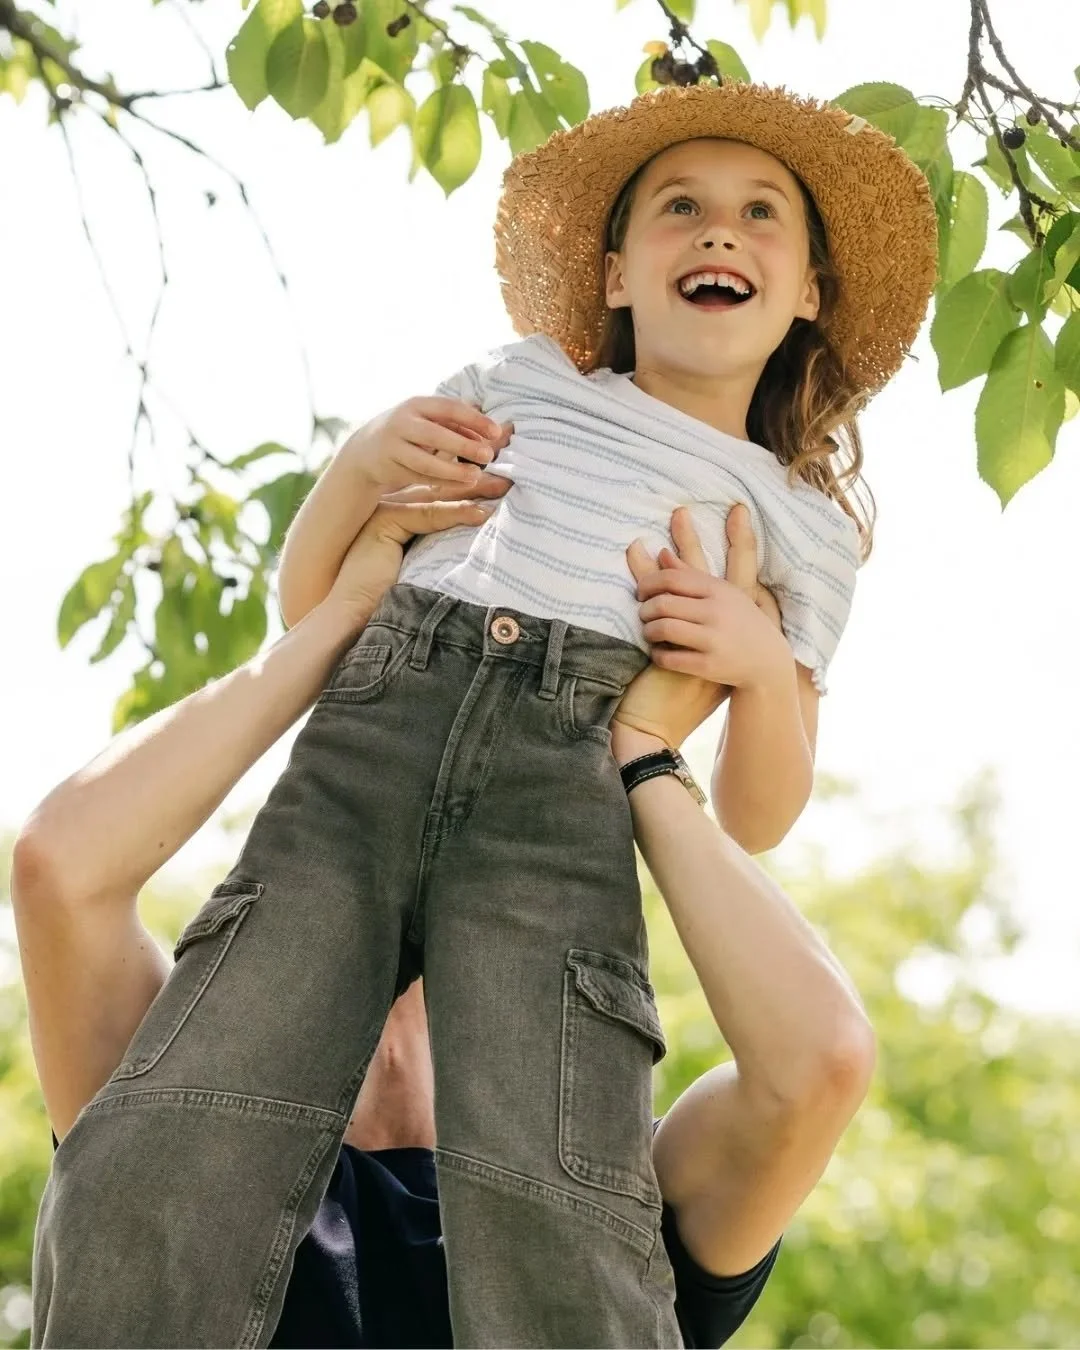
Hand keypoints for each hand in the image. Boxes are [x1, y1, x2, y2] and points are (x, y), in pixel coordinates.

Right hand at [326, 474, 510, 626]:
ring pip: (438, 497)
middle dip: (477, 481)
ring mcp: (386, 512)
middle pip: (442, 491)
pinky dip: (457, 514)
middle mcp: (392, 509)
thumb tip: (482, 538)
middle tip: (510, 475)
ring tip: (505, 487)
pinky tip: (481, 513)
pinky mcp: (384, 521)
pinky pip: (428, 515)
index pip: (442, 497)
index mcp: (401, 519)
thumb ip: (445, 549)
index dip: (471, 489)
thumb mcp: (427, 569)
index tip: (501, 484)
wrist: (354, 617)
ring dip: (473, 491)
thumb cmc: (391, 602)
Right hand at [341, 397, 512, 493]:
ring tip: (475, 476)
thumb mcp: (429, 421)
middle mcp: (403, 422)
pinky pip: (419, 476)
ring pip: (425, 461)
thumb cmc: (410, 433)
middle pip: (436, 434)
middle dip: (464, 445)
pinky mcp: (390, 467)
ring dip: (452, 470)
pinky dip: (441, 481)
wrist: (366, 451)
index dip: (474, 420)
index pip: (449, 408)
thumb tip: (494, 432)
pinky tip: (461, 484)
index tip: (496, 432)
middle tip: (488, 456)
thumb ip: (458, 424)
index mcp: (417, 405)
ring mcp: (394, 446)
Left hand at [635, 506, 789, 688]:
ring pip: (663, 629)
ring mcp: (714, 640)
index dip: (648, 584)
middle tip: (643, 614)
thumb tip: (660, 552)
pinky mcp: (709, 666)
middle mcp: (717, 612)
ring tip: (649, 632)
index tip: (641, 592)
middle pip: (663, 603)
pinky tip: (658, 652)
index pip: (672, 578)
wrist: (768, 661)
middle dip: (645, 609)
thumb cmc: (740, 622)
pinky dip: (657, 654)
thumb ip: (690, 574)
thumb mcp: (723, 593)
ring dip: (648, 631)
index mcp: (718, 590)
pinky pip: (670, 658)